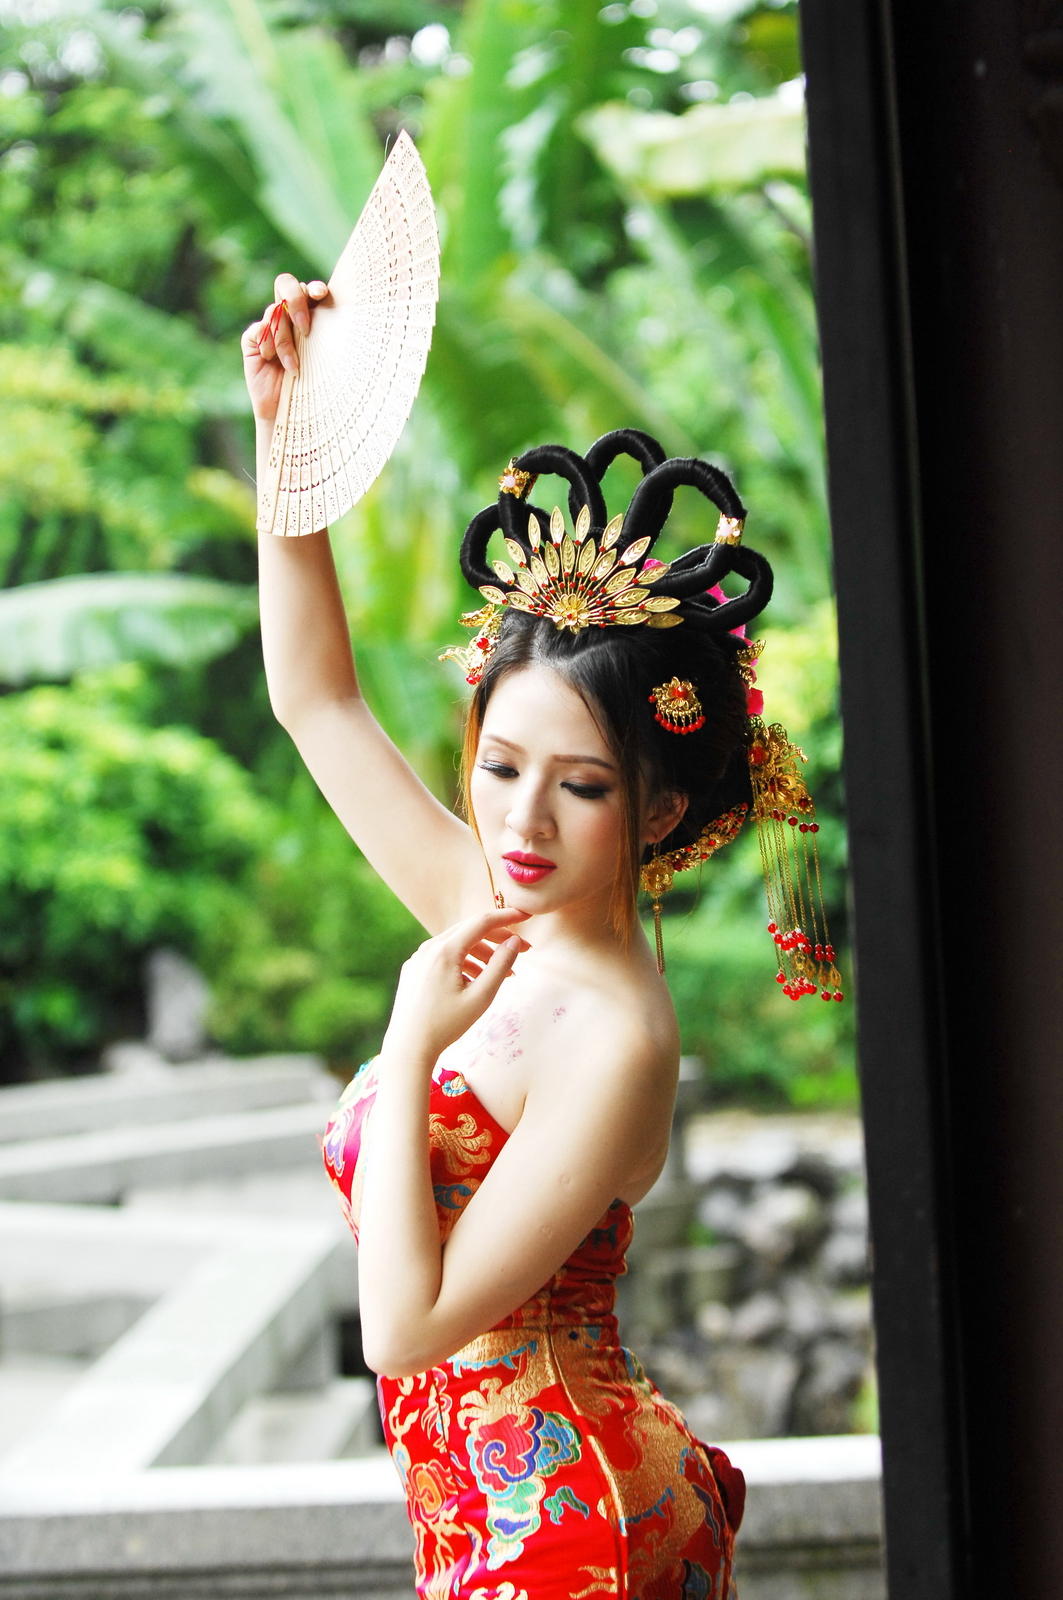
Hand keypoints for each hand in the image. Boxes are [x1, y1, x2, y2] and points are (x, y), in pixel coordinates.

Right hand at [241, 272, 328, 424]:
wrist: (290, 412)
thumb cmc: (314, 385)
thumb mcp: (325, 357)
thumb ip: (326, 331)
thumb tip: (331, 309)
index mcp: (309, 315)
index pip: (309, 289)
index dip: (314, 287)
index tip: (322, 295)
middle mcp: (288, 316)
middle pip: (286, 285)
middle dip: (297, 301)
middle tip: (305, 328)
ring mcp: (269, 326)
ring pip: (275, 314)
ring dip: (285, 342)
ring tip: (294, 367)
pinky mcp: (253, 340)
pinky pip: (258, 330)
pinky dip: (268, 345)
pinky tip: (272, 361)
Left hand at [381, 908, 531, 1064]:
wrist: (408, 1047)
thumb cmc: (445, 1025)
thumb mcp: (481, 997)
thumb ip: (500, 966)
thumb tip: (515, 942)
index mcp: (445, 951)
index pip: (481, 922)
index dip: (506, 917)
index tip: (526, 916)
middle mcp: (428, 948)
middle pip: (469, 931)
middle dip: (498, 938)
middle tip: (524, 950)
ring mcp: (418, 959)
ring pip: (457, 945)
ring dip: (483, 953)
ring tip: (504, 973)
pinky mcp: (414, 970)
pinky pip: (444, 957)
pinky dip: (465, 962)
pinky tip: (478, 980)